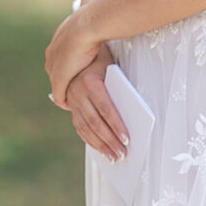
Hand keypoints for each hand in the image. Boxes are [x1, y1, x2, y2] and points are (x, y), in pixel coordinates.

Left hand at [44, 7, 99, 106]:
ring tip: (74, 102)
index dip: (67, 71)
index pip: (58, 63)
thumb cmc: (91, 24)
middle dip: (64, 84)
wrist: (85, 27)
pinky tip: (71, 106)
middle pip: (55, 75)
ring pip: (57, 87)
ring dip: (65, 94)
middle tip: (75, 92)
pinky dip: (64, 102)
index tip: (75, 77)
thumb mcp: (87, 29)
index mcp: (56, 45)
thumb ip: (87, 35)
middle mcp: (51, 57)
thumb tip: (98, 33)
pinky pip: (59, 96)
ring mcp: (53, 68)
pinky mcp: (59, 79)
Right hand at [64, 45, 128, 162]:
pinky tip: (100, 150)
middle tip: (122, 154)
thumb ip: (119, 87)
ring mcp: (72, 100)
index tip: (127, 139)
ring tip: (114, 158)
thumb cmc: (102, 59)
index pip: (106, 108)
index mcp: (89, 82)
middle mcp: (77, 92)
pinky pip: (79, 127)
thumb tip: (134, 110)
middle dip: (109, 140)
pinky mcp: (71, 106)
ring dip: (100, 145)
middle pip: (95, 122)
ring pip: (85, 128)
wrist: (78, 48)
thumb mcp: (111, 66)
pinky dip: (90, 140)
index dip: (116, 125)